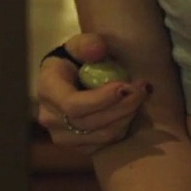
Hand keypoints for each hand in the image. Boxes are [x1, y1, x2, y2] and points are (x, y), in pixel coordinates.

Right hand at [34, 32, 149, 152]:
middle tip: (142, 89)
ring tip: (140, 96)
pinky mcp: (77, 147)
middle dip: (122, 107)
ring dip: (126, 117)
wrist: (66, 80)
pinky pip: (105, 143)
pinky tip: (130, 110)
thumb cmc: (75, 59)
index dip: (101, 99)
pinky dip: (122, 127)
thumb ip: (88, 44)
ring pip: (101, 136)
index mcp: (48, 90)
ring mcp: (62, 137)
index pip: (72, 105)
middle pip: (90, 123)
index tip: (125, 86)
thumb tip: (98, 51)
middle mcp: (50, 118)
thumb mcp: (79, 44)